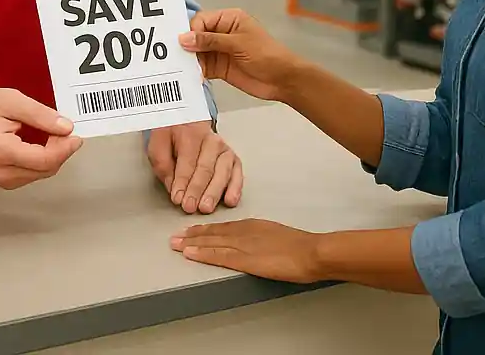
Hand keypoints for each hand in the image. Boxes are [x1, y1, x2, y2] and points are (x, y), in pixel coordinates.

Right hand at [0, 87, 81, 189]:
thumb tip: (65, 127)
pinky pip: (32, 174)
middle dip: (61, 150)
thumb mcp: (11, 100)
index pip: (44, 160)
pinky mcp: (3, 179)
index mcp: (2, 152)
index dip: (65, 148)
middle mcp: (1, 171)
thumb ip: (40, 115)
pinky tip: (43, 144)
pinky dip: (43, 160)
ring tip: (53, 134)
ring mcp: (1, 179)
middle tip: (63, 128)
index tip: (75, 135)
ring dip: (53, 156)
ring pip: (41, 174)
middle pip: (45, 169)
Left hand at [146, 121, 242, 213]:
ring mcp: (224, 149)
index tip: (176, 198)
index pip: (188, 161)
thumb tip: (172, 186)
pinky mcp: (232, 158)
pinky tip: (230, 200)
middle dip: (197, 189)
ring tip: (206, 207)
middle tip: (189, 206)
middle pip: (206, 167)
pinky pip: (237, 172)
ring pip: (223, 171)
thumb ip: (162, 164)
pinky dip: (235, 187)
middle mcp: (211, 140)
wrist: (187, 123)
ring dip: (214, 191)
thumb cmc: (173, 136)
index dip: (182, 181)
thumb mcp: (158, 144)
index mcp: (191, 133)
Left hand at [171, 219, 320, 283]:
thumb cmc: (300, 246)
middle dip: (193, 235)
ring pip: (212, 242)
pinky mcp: (245, 259)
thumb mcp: (276, 235)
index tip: (191, 231)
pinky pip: (219, 255)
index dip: (206, 229)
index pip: (224, 227)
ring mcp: (244, 244)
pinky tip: (190, 254)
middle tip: (174, 237)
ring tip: (175, 244)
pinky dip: (203, 253)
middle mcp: (244, 230)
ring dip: (192, 243)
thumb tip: (254, 244)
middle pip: (214, 232)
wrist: (310, 251)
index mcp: (253, 225)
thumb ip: (262, 238)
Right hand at [179, 8, 299, 102]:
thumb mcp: (237, 44)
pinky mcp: (219, 68)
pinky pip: (202, 67)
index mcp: (228, 19)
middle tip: (173, 57)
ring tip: (176, 69)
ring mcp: (219, 51)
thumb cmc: (265, 54)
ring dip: (188, 60)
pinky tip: (186, 77)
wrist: (282, 80)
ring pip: (197, 53)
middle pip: (196, 36)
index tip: (182, 44)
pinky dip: (194, 72)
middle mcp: (221, 33)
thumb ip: (210, 41)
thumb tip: (184, 38)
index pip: (202, 21)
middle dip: (186, 46)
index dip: (191, 31)